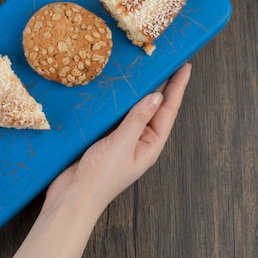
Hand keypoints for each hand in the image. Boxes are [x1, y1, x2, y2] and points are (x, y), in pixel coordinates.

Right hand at [0, 64, 191, 257]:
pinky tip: (115, 89)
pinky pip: (115, 115)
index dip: (177, 88)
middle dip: (161, 85)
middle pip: (153, 108)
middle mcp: (138, 140)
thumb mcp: (122, 144)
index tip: (184, 66)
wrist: (73, 197)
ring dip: (138, 91)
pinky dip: (117, 101)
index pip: (168, 111)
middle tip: (166, 61)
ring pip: (133, 109)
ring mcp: (120, 139)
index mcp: (150, 144)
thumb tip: (156, 96)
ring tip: (144, 69)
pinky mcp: (102, 138)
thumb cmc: (101, 177)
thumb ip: (138, 118)